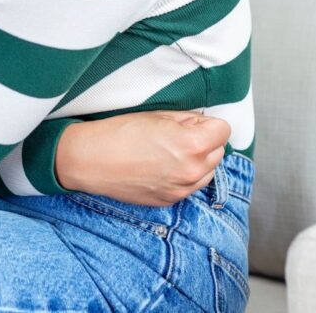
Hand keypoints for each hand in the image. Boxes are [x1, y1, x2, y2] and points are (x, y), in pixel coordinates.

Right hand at [54, 111, 230, 205]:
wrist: (91, 160)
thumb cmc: (120, 133)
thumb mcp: (157, 115)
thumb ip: (187, 120)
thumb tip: (201, 123)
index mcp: (193, 145)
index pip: (223, 130)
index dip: (208, 123)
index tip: (193, 122)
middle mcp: (193, 171)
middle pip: (218, 152)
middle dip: (205, 141)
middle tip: (178, 135)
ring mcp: (182, 189)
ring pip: (208, 172)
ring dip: (198, 161)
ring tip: (170, 152)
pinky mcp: (170, 200)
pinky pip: (190, 186)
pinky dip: (184, 175)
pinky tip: (161, 166)